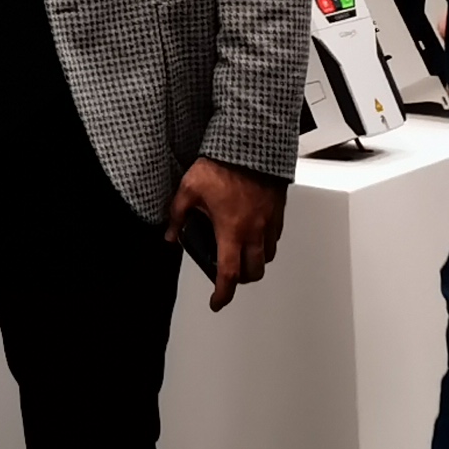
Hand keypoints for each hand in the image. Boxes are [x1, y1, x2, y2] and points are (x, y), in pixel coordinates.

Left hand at [169, 158, 283, 310]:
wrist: (249, 145)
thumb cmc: (222, 165)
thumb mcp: (189, 189)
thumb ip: (177, 215)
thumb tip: (171, 235)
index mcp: (231, 231)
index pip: (229, 275)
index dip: (222, 294)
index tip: (217, 302)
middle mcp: (254, 231)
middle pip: (253, 272)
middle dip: (240, 280)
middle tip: (228, 276)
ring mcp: (269, 222)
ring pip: (267, 257)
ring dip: (255, 262)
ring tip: (241, 255)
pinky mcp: (278, 212)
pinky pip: (275, 238)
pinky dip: (265, 244)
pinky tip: (253, 234)